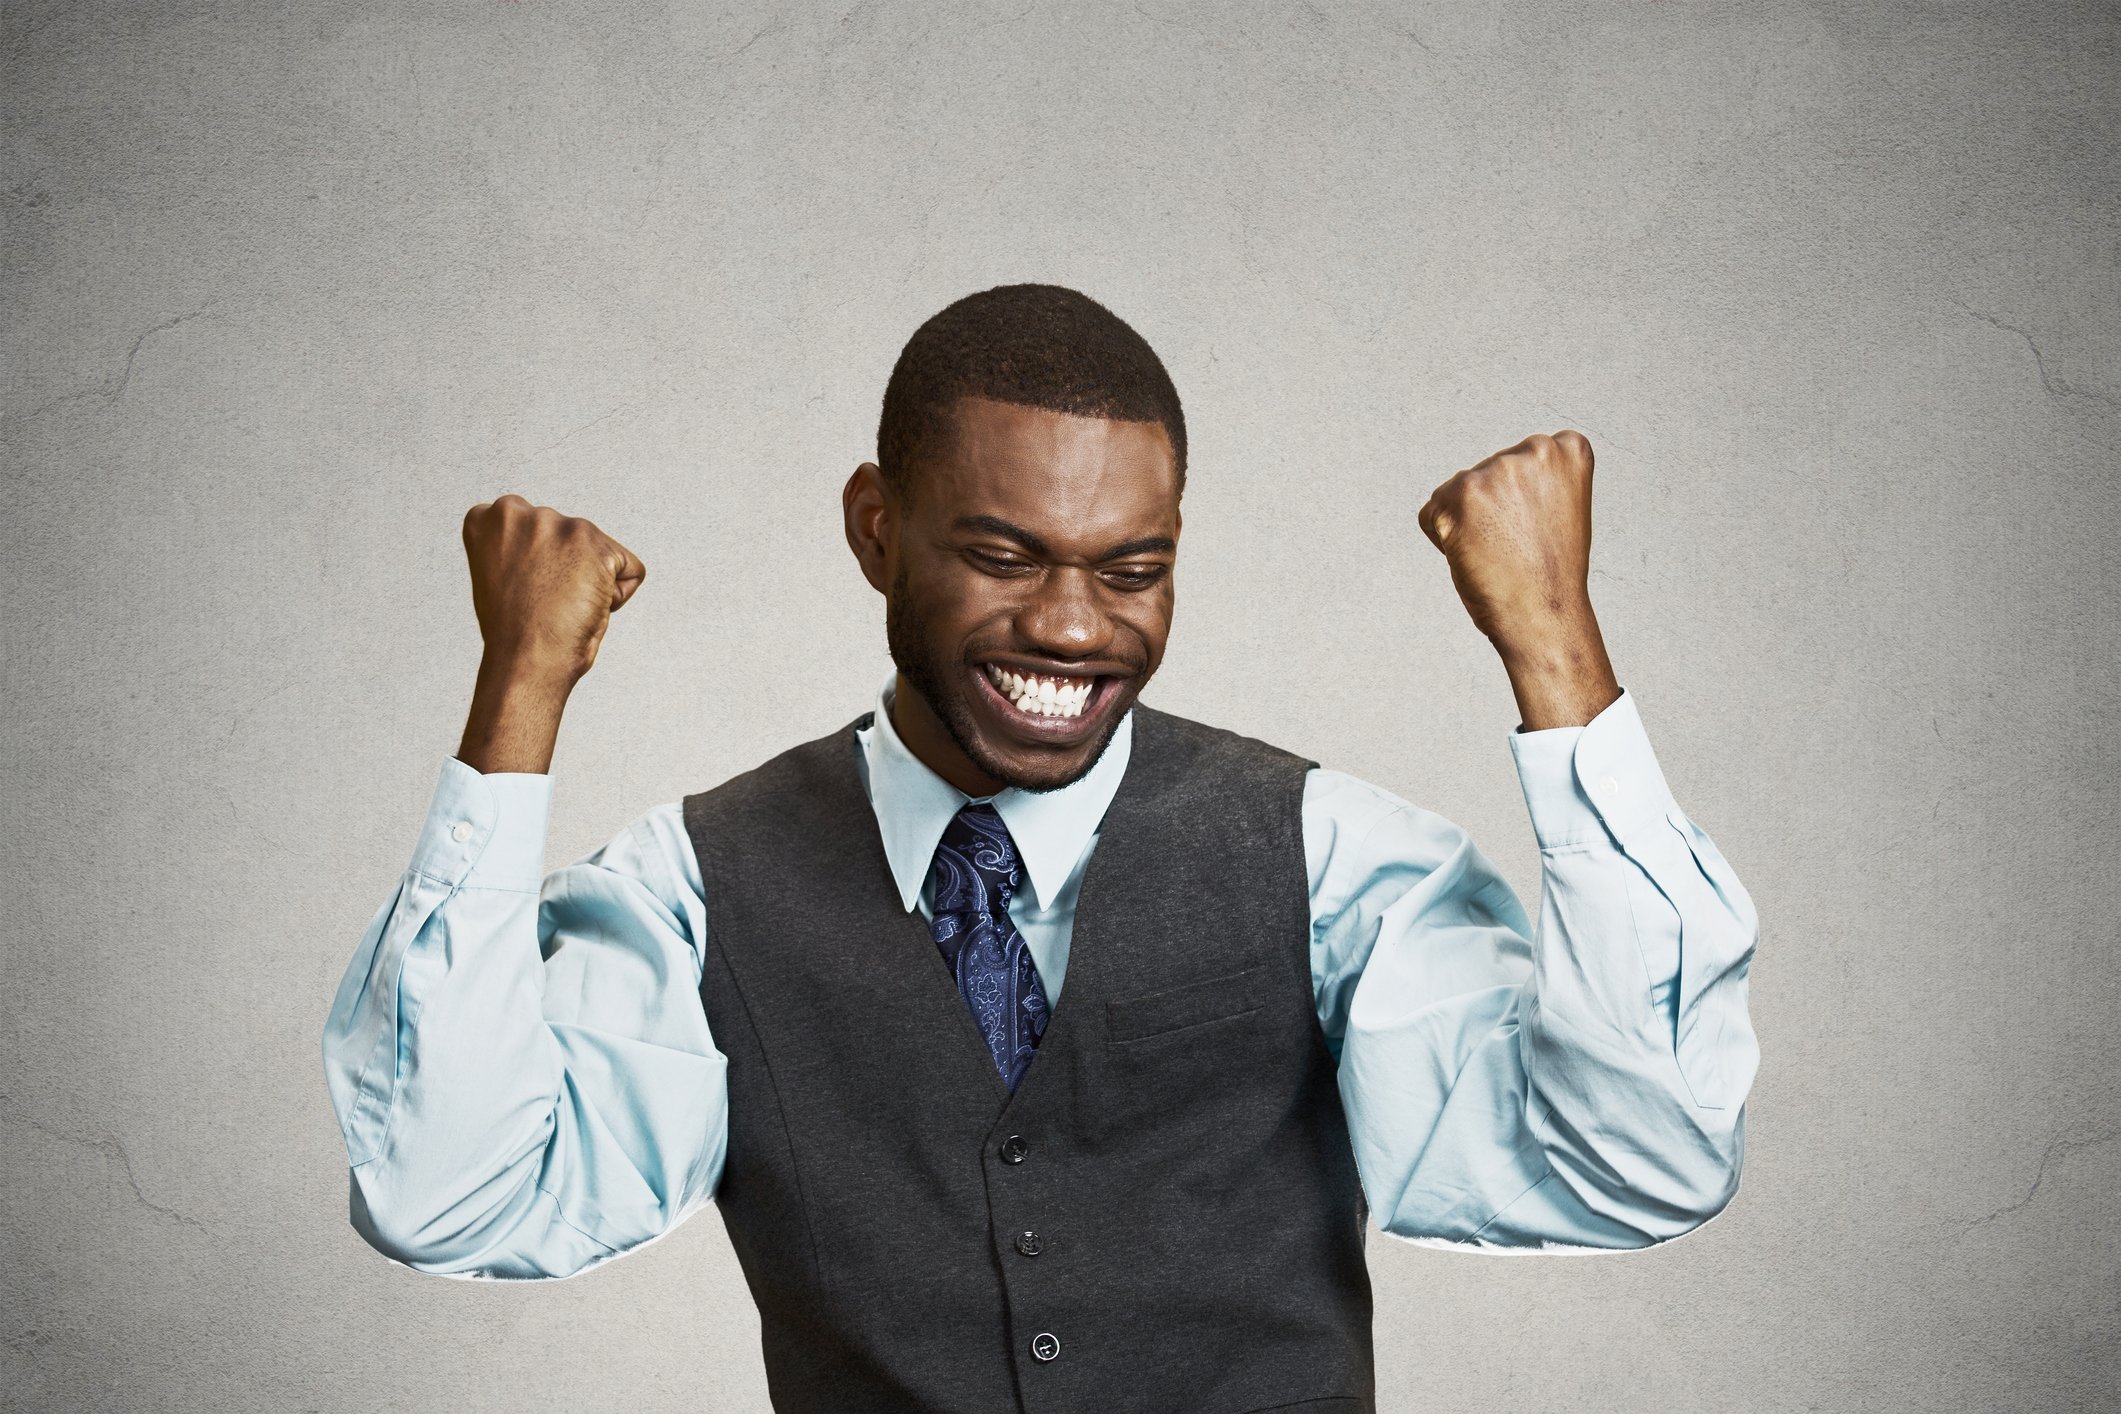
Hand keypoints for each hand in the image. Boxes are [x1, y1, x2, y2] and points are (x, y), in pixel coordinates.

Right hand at [461, 494, 646, 686]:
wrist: (525, 660)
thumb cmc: (512, 631)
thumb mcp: (499, 573)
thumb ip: (519, 547)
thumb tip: (548, 546)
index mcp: (491, 519)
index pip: (533, 524)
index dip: (536, 563)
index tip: (522, 585)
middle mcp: (522, 513)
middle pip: (570, 535)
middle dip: (567, 566)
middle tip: (545, 600)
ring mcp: (561, 526)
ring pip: (600, 551)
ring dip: (592, 580)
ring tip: (563, 607)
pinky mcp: (596, 545)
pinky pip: (631, 571)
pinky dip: (619, 596)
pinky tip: (587, 609)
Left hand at [1417, 431, 1619, 728]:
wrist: (1545, 615)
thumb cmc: (1552, 573)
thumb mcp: (1562, 508)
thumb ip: (1535, 479)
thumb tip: (1489, 477)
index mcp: (1568, 449)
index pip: (1525, 458)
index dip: (1526, 498)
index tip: (1543, 524)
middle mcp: (1533, 450)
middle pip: (1487, 473)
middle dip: (1493, 509)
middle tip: (1520, 545)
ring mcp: (1495, 470)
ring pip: (1457, 493)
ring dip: (1467, 524)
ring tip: (1499, 553)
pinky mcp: (1459, 495)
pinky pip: (1431, 514)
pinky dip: (1443, 539)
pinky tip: (1475, 556)